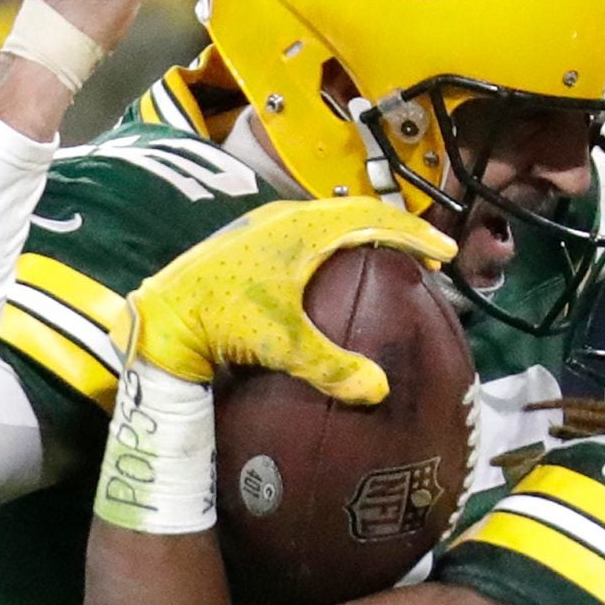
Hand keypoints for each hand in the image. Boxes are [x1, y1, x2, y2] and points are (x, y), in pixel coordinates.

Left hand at [126, 199, 455, 403]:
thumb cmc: (218, 318)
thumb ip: (330, 365)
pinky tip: (331, 278)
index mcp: (302, 227)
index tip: (444, 251)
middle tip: (423, 257)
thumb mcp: (278, 342)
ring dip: (361, 237)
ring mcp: (264, 228)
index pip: (373, 218)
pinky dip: (333, 248)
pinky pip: (305, 236)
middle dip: (393, 232)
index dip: (414, 232)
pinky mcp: (247, 244)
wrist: (161, 314)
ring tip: (384, 262)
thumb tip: (379, 391)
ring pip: (328, 222)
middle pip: (355, 214)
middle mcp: (285, 218)